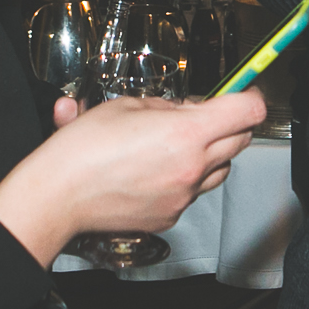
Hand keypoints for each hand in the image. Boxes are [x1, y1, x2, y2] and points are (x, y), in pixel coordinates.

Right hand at [0, 90, 266, 266]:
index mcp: (186, 133)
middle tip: (209, 114)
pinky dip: (185, 179)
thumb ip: (165, 106)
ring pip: (221, 170)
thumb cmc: (83, 148)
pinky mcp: (171, 216)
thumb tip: (185, 109)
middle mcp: (193, 167)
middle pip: (240, 141)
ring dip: (212, 153)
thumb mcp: (125, 106)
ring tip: (180, 145)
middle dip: (231, 124)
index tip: (245, 92)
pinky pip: (193, 193)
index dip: (250, 97)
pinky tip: (156, 171)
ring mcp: (184, 195)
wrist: (58, 195)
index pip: (247, 112)